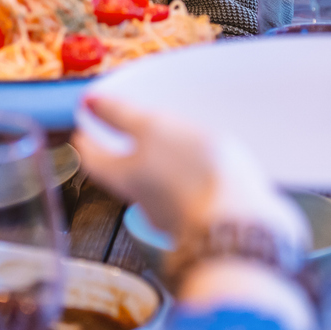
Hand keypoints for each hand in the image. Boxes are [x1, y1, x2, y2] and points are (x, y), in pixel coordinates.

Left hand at [75, 95, 298, 238]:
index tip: (86, 124)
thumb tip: (88, 103)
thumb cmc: (193, 174)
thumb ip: (121, 116)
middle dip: (127, 152)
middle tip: (130, 129)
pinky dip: (196, 179)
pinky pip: (194, 194)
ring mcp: (176, 215)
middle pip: (125, 174)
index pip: (92, 158)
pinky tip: (212, 166)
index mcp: (124, 178)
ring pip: (161, 185)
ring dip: (165, 166)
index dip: (88, 138)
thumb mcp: (153, 130)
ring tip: (180, 141)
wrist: (243, 226)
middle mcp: (144, 202)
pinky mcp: (208, 221)